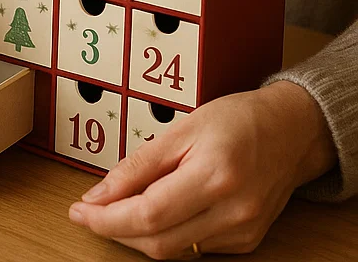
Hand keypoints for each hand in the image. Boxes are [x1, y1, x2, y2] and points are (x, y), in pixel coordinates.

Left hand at [68, 82, 335, 257]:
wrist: (289, 132)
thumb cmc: (236, 120)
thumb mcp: (181, 128)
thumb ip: (139, 164)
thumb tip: (99, 193)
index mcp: (214, 176)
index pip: (149, 214)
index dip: (108, 219)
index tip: (79, 211)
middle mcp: (233, 212)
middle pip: (159, 242)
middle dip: (115, 231)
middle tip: (88, 212)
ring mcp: (243, 232)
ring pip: (174, 251)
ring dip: (136, 236)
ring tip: (113, 210)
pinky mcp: (247, 241)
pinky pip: (194, 248)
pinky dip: (165, 235)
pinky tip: (151, 213)